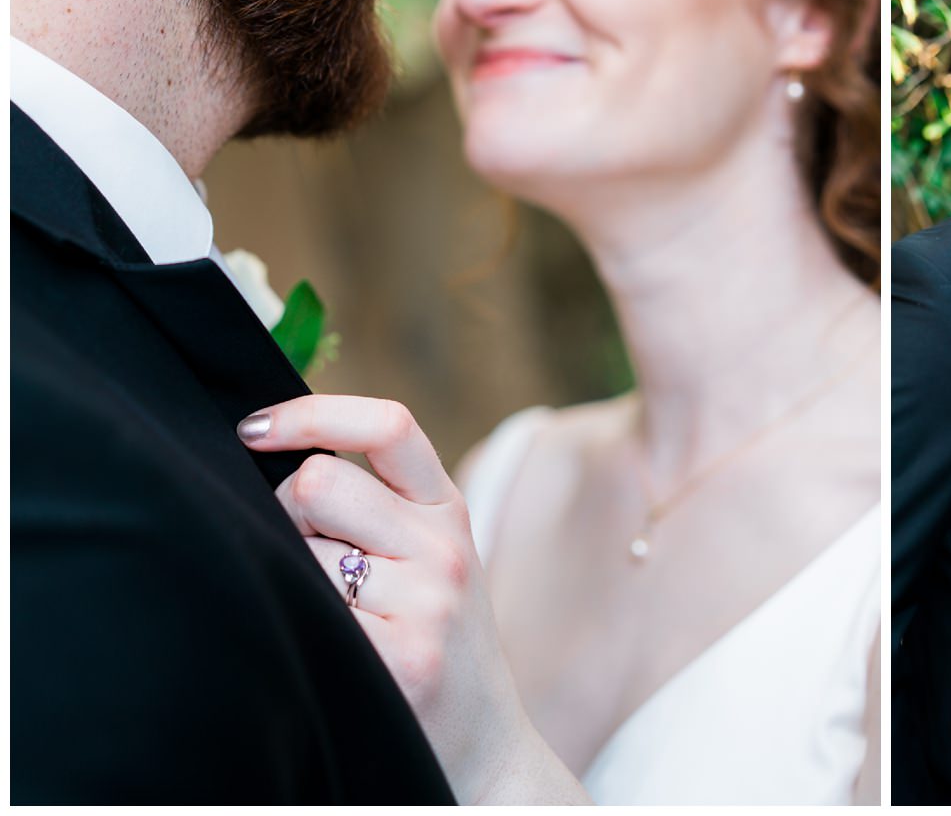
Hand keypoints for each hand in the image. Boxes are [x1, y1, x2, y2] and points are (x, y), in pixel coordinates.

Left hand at [238, 396, 586, 804]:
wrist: (488, 746)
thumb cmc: (435, 640)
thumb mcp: (432, 556)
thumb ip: (378, 502)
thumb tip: (268, 449)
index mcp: (449, 509)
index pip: (388, 425)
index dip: (311, 413)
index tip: (252, 429)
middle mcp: (443, 547)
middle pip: (318, 482)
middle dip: (283, 511)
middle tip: (301, 559)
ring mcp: (426, 604)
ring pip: (300, 548)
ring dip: (289, 572)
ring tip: (324, 613)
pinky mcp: (400, 660)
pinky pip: (307, 612)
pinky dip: (292, 623)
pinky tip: (318, 647)